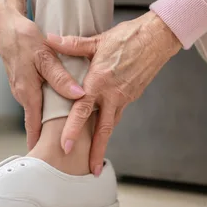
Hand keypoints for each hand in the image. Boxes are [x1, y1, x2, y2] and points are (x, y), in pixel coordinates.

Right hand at [0, 0, 84, 148]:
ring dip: (48, 121)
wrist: (4, 24)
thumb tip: (78, 95)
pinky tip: (58, 107)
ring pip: (37, 109)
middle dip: (47, 137)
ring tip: (63, 135)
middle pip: (37, 121)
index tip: (46, 161)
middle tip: (62, 153)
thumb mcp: (45, 56)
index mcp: (28, 92)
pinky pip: (36, 98)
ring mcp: (22, 88)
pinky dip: (47, 106)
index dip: (40, 143)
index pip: (34, 126)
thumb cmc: (23, 38)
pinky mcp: (24, 81)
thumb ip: (61, 77)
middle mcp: (22, 94)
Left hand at [46, 11, 180, 175]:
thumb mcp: (98, 40)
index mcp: (100, 81)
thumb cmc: (128, 37)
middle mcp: (113, 94)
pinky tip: (102, 131)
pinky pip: (117, 113)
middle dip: (96, 151)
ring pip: (111, 124)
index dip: (73, 129)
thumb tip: (49, 40)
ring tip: (96, 160)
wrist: (158, 38)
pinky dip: (109, 124)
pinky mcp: (131, 95)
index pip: (82, 110)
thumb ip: (72, 45)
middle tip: (90, 170)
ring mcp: (124, 97)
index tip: (65, 146)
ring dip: (103, 143)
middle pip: (103, 129)